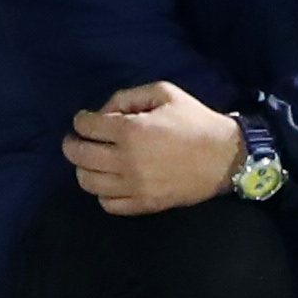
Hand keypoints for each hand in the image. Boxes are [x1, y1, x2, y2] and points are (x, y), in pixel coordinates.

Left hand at [64, 82, 244, 215]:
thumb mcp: (164, 93)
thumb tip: (104, 113)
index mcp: (131, 131)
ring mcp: (134, 186)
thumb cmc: (195, 121)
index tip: (84, 120)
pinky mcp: (144, 204)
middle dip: (72, 144)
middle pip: (79, 156)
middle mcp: (126, 161)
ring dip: (84, 169)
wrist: (225, 156)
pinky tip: (110, 181)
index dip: (81, 120)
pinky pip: (108, 204)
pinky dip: (102, 193)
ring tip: (93, 161)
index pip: (86, 127)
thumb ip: (128, 96)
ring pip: (88, 182)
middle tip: (77, 140)